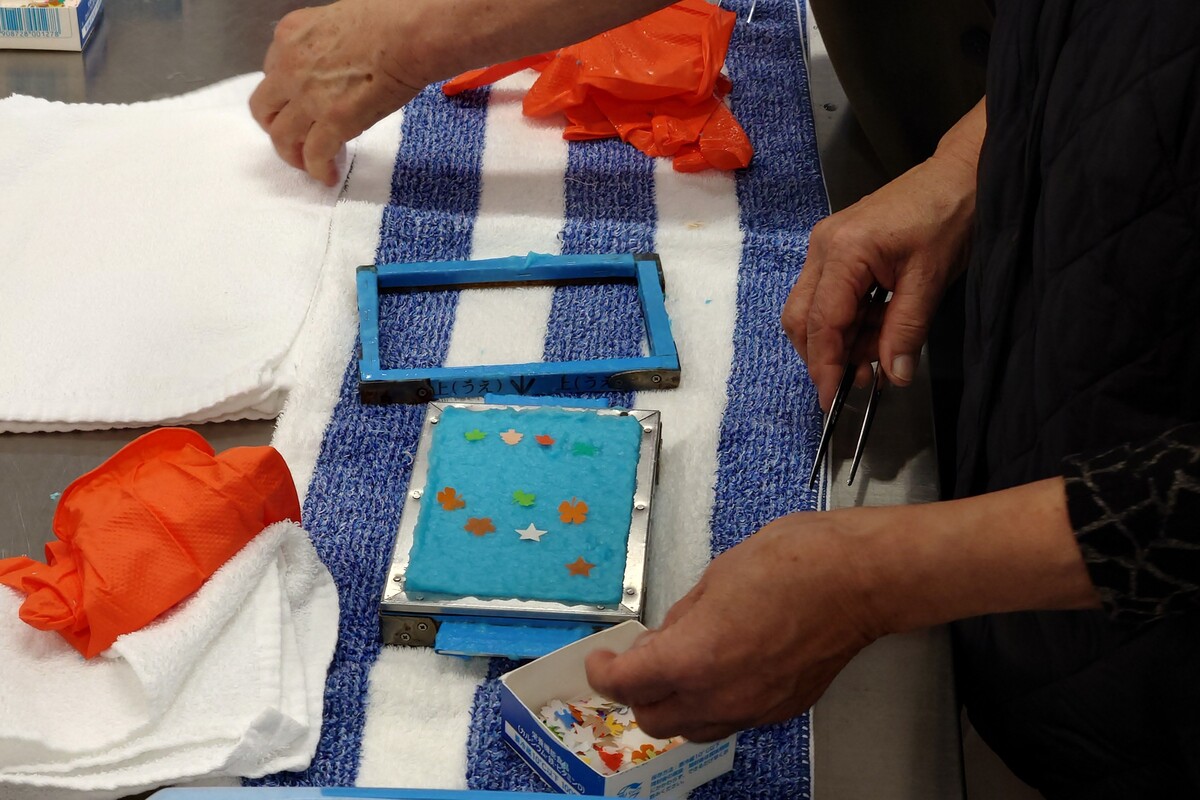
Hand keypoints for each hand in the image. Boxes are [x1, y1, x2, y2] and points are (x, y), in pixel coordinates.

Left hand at [249, 0, 425, 184]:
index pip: (272, 72)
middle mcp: (290, 66)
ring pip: (281, 136)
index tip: (300, 106)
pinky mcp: (332, 122)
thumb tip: (339, 65)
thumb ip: (328, 44)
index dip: (286, 94)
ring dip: (293, 155)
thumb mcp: (340, 19)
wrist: (410, 35)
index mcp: (291, 34)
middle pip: (264, 108)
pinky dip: (318, 169)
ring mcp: (308, 96)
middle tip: (295, 140)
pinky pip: (314, 154)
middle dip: (276, 127)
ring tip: (310, 165)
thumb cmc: (391, 20)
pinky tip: (329, 175)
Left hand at [584, 478, 1098, 742]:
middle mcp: (722, 695)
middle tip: (637, 660)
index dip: (605, 673)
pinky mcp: (781, 707)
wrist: (860, 578)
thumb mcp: (717, 575)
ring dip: (673, 704)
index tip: (601, 661)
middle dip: (636, 692)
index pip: (628, 684)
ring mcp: (754, 707)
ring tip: (676, 666)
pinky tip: (719, 669)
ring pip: (692, 727)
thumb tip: (664, 639)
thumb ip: (683, 618)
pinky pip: (730, 719)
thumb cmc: (794, 561)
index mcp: (695, 658)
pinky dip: (711, 703)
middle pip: (654, 717)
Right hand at [783, 100, 984, 409]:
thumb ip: (906, 329)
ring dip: (841, 340)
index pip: (822, 322)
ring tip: (881, 351)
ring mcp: (826, 247)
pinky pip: (829, 296)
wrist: (961, 173)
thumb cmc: (948, 215)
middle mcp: (823, 248)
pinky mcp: (837, 249)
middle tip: (862, 378)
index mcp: (844, 251)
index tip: (832, 399)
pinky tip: (879, 329)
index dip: (825, 365)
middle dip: (825, 355)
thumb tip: (894, 376)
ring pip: (812, 310)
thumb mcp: (931, 279)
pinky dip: (849, 321)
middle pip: (802, 318)